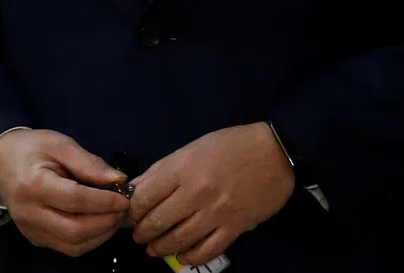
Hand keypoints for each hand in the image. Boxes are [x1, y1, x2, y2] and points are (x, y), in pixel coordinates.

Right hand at [0, 129, 130, 256]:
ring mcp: (31, 230)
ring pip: (73, 245)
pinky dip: (88, 239)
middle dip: (105, 222)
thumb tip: (118, 180)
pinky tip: (98, 224)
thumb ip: (88, 162)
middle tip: (122, 210)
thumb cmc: (31, 148)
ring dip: (100, 235)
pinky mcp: (35, 238)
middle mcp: (29, 213)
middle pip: (74, 230)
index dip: (103, 202)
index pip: (74, 200)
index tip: (124, 197)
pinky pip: (66, 247)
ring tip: (114, 217)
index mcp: (33, 185)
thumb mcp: (59, 144)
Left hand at [129, 123, 294, 266]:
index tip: (130, 214)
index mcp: (182, 168)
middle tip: (139, 235)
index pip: (145, 197)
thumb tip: (136, 186)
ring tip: (153, 249)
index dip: (132, 210)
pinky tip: (182, 257)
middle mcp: (196, 192)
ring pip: (179, 239)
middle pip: (158, 221)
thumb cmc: (229, 145)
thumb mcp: (191, 148)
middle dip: (143, 232)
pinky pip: (207, 250)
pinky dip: (190, 257)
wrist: (273, 153)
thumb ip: (162, 169)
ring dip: (161, 248)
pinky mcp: (234, 228)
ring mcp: (216, 213)